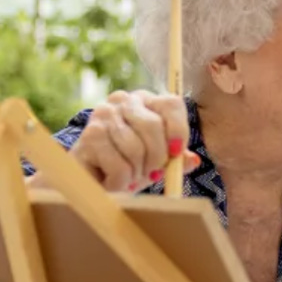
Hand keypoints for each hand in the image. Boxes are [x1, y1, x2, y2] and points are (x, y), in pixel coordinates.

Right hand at [60, 90, 199, 192]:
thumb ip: (176, 159)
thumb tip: (193, 160)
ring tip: (128, 177)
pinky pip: (120, 166)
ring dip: (136, 173)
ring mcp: (103, 114)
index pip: (171, 104)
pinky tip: (112, 181)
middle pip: (154, 126)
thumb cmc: (126, 166)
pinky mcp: (89, 135)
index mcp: (145, 101)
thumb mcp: (156, 162)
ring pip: (136, 149)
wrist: (88, 181)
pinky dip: (121, 182)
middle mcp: (123, 100)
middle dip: (157, 158)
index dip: (178, 131)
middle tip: (151, 174)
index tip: (176, 154)